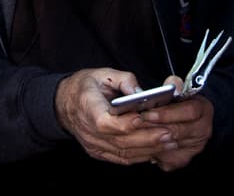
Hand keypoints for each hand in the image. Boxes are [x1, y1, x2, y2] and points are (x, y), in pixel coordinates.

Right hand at [55, 68, 175, 165]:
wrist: (64, 104)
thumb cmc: (85, 87)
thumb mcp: (103, 74)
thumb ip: (124, 80)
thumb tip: (140, 91)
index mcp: (87, 107)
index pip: (105, 122)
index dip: (125, 124)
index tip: (144, 119)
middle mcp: (89, 131)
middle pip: (119, 141)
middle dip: (147, 138)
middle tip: (168, 133)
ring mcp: (93, 145)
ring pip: (123, 153)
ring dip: (148, 149)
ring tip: (169, 142)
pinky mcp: (99, 153)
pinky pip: (121, 158)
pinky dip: (140, 156)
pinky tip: (156, 151)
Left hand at [142, 91, 213, 171]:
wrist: (185, 117)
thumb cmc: (176, 100)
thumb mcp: (176, 86)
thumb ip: (173, 84)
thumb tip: (170, 84)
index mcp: (202, 109)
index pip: (189, 111)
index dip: (167, 113)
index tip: (147, 112)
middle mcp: (202, 129)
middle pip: (178, 132)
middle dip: (154, 127)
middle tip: (135, 124)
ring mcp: (194, 147)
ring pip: (169, 147)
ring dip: (150, 141)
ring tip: (133, 132)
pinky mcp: (184, 159)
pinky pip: (166, 160)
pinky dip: (153, 153)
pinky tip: (141, 144)